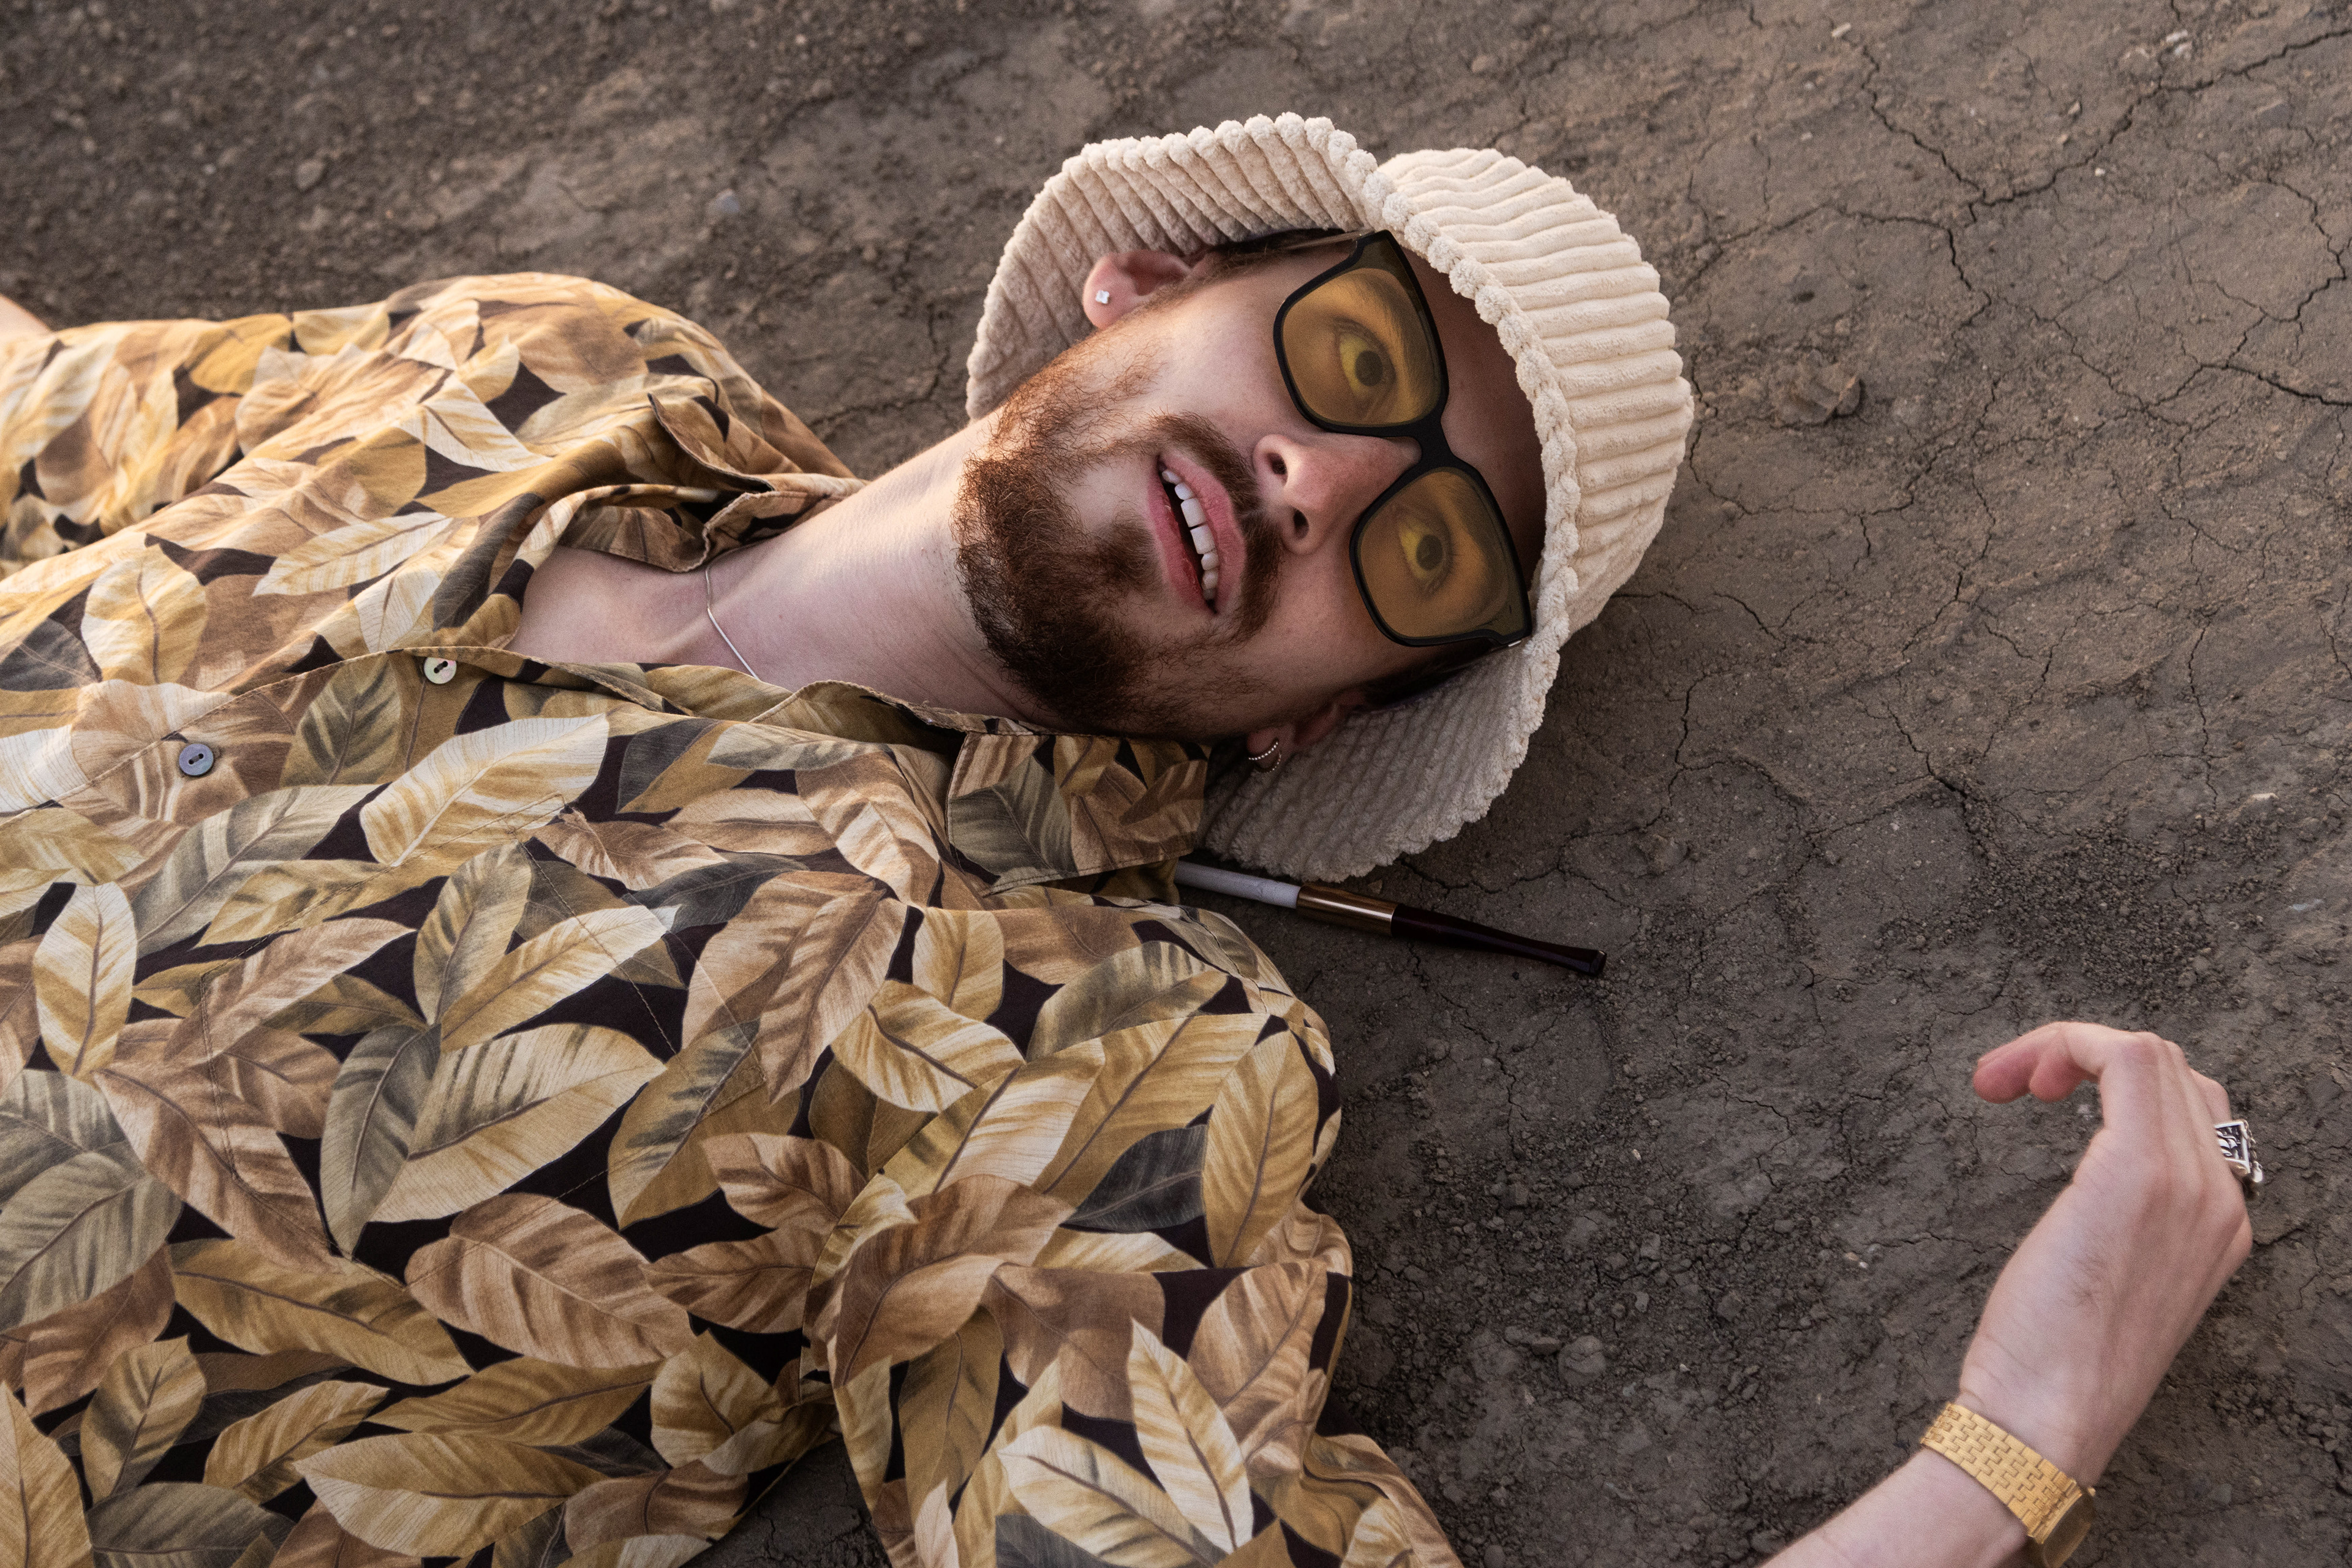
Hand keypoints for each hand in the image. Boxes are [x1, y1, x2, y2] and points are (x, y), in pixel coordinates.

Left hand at [1955, 1021, 2253, 1483]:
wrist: (2047, 1416)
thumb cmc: (2055, 1356)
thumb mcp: (2107, 1274)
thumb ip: (2122, 1220)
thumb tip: (2090, 1184)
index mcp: (2218, 1223)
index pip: (2187, 1107)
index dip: (2108, 1083)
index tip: (2040, 1097)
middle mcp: (2219, 1199)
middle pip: (2172, 1071)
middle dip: (2083, 1057)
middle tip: (2014, 1084)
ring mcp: (2189, 1184)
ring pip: (2148, 1054)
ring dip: (2063, 1047)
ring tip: (2005, 1081)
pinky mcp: (2139, 1174)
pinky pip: (2124, 1060)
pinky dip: (2064, 1045)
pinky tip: (2013, 1081)